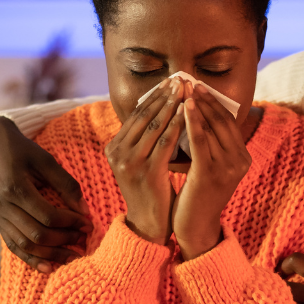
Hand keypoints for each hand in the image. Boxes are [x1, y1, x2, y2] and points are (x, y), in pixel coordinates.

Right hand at [0, 116, 91, 273]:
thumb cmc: (21, 150)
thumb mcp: (46, 160)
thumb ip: (66, 184)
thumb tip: (85, 211)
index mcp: (15, 188)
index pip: (48, 216)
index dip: (71, 223)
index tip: (89, 223)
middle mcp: (3, 207)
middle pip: (37, 234)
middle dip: (64, 240)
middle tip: (84, 238)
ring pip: (25, 245)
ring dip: (51, 254)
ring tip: (73, 257)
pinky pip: (13, 246)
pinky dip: (31, 259)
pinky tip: (48, 267)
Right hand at [105, 77, 185, 244]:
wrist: (148, 223)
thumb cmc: (149, 190)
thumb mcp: (139, 161)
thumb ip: (142, 139)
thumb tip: (157, 108)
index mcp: (113, 148)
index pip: (135, 115)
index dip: (153, 97)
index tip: (170, 82)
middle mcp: (117, 154)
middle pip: (144, 117)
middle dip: (164, 96)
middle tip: (181, 80)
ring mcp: (130, 164)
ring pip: (155, 127)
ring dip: (173, 106)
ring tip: (187, 91)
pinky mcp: (147, 173)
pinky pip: (166, 143)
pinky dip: (178, 126)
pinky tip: (190, 115)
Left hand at [172, 82, 251, 259]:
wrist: (196, 228)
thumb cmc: (197, 196)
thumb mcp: (208, 167)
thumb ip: (210, 145)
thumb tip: (198, 114)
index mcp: (242, 158)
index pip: (228, 122)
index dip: (214, 102)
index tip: (198, 85)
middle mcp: (239, 161)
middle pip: (222, 121)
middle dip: (205, 98)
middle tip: (189, 80)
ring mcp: (227, 168)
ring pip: (211, 127)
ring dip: (196, 105)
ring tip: (183, 88)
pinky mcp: (210, 174)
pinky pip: (200, 141)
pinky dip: (192, 121)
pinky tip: (182, 107)